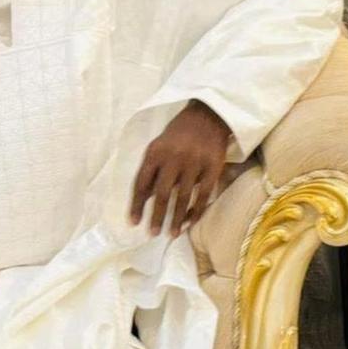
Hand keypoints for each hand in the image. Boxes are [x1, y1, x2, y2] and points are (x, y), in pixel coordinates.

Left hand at [129, 101, 231, 236]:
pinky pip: (204, 194)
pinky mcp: (213, 166)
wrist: (209, 115)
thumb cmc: (179, 133)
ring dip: (177, 218)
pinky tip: (191, 221)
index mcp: (155, 151)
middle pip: (162, 193)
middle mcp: (174, 157)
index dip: (136, 204)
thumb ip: (152, 169)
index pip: (142, 183)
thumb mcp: (159, 145)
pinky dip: (197, 210)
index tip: (133, 223)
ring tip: (172, 233)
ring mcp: (195, 162)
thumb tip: (144, 199)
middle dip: (156, 216)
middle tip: (152, 234)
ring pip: (183, 197)